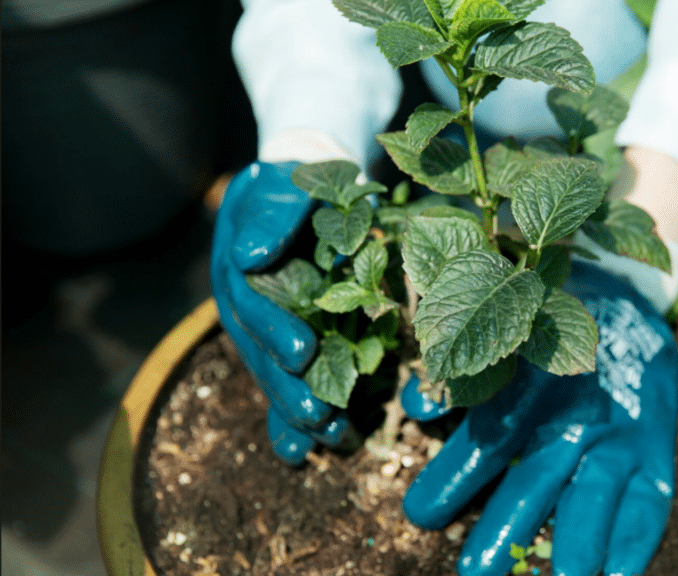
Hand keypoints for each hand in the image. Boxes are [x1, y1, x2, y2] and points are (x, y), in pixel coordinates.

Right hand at [211, 161, 347, 465]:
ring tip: (327, 438)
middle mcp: (245, 309)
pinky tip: (302, 454)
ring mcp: (263, 331)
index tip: (303, 352)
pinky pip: (285, 384)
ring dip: (297, 412)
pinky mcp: (284, 342)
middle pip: (261, 355)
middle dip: (288, 388)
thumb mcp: (280, 186)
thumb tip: (247, 257)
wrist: (299, 189)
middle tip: (317, 415)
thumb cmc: (293, 184)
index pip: (253, 306)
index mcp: (238, 273)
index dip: (275, 330)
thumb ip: (270, 218)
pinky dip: (289, 421)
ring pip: (275, 377)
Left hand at [402, 262, 677, 575]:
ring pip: (596, 489)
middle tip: (474, 572)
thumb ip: (464, 375)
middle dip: (506, 525)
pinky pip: (652, 497)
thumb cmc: (549, 324)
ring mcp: (622, 428)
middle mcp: (579, 404)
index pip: (492, 429)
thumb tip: (415, 407)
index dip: (455, 473)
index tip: (419, 515)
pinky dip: (637, 540)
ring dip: (578, 539)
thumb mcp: (506, 332)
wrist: (630, 296)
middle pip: (539, 471)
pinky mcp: (656, 446)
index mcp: (535, 372)